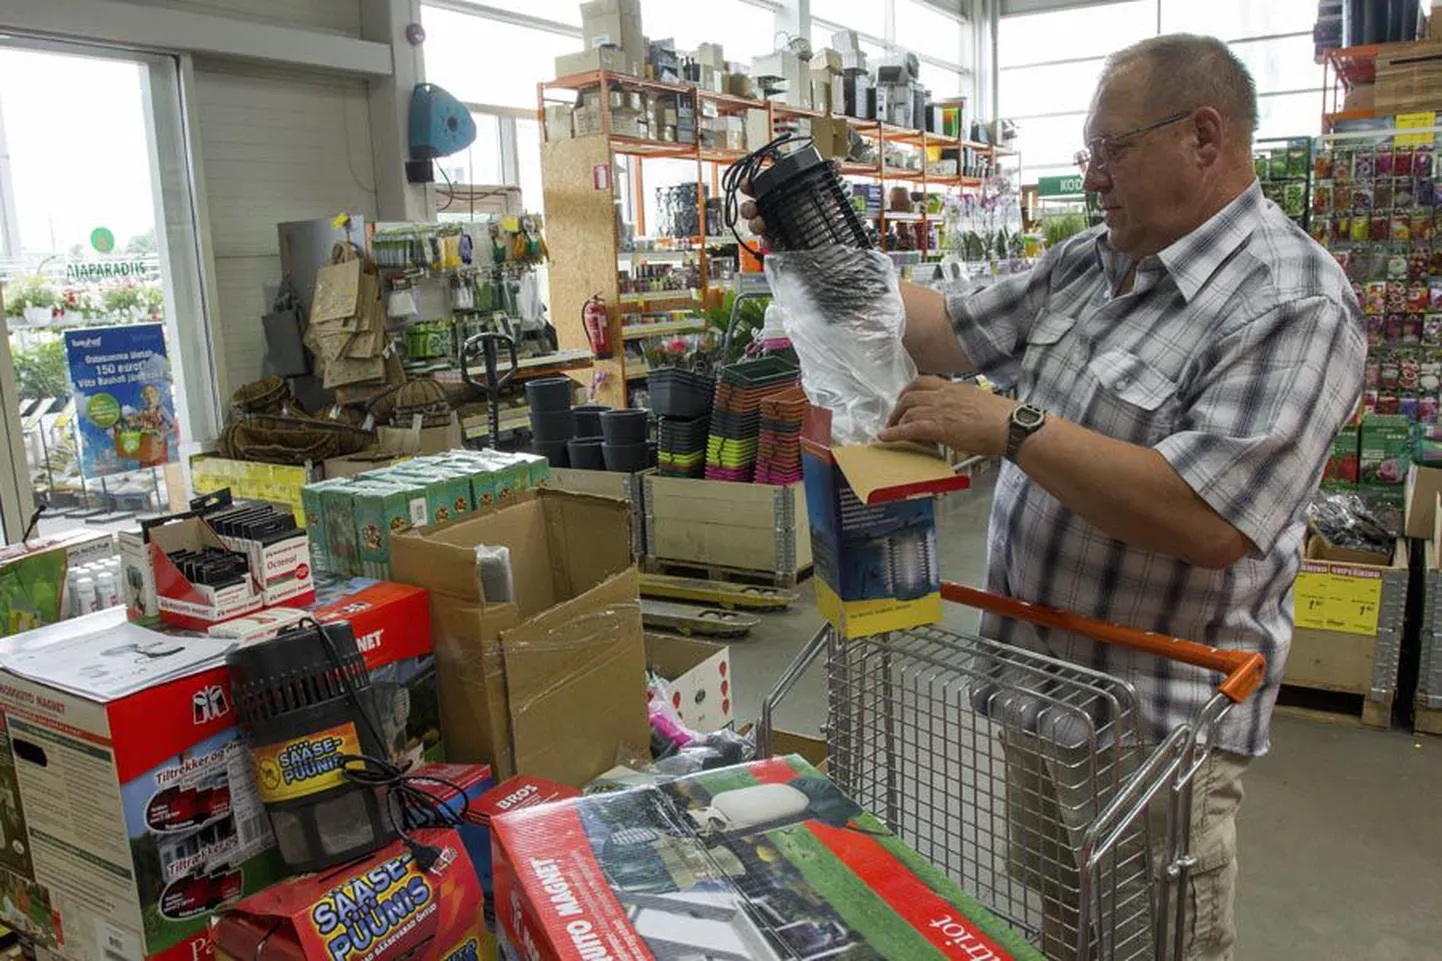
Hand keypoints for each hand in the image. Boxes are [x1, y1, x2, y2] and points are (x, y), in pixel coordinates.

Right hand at [736, 161, 840, 248]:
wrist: (830, 234)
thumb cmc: (822, 209)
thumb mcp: (826, 190)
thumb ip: (829, 175)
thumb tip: (838, 162)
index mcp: (778, 193)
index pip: (758, 186)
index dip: (748, 184)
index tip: (746, 184)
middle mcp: (772, 209)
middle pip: (751, 206)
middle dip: (748, 206)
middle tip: (753, 207)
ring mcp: (773, 226)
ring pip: (755, 224)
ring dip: (754, 223)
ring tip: (760, 224)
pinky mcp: (778, 242)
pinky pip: (766, 243)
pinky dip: (766, 242)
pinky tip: (770, 241)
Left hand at [878, 376, 1017, 454]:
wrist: (1010, 425)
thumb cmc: (1003, 418)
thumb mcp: (979, 401)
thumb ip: (964, 403)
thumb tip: (960, 413)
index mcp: (954, 387)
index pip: (923, 381)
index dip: (909, 390)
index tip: (904, 398)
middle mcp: (943, 395)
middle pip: (910, 395)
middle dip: (898, 406)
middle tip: (894, 417)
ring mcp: (939, 409)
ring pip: (907, 411)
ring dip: (895, 421)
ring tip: (890, 430)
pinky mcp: (937, 426)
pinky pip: (908, 428)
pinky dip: (893, 433)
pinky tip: (885, 437)